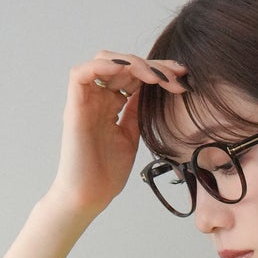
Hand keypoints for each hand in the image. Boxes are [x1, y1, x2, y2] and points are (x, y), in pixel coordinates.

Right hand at [50, 50, 189, 221]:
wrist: (90, 196)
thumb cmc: (108, 172)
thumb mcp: (131, 135)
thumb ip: (137, 110)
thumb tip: (152, 89)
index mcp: (111, 104)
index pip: (134, 75)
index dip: (158, 71)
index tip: (182, 77)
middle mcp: (97, 97)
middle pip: (123, 64)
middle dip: (153, 65)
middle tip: (177, 76)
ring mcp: (85, 101)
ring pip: (105, 61)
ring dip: (133, 63)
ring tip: (156, 77)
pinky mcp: (74, 107)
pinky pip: (80, 75)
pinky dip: (102, 66)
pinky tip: (125, 70)